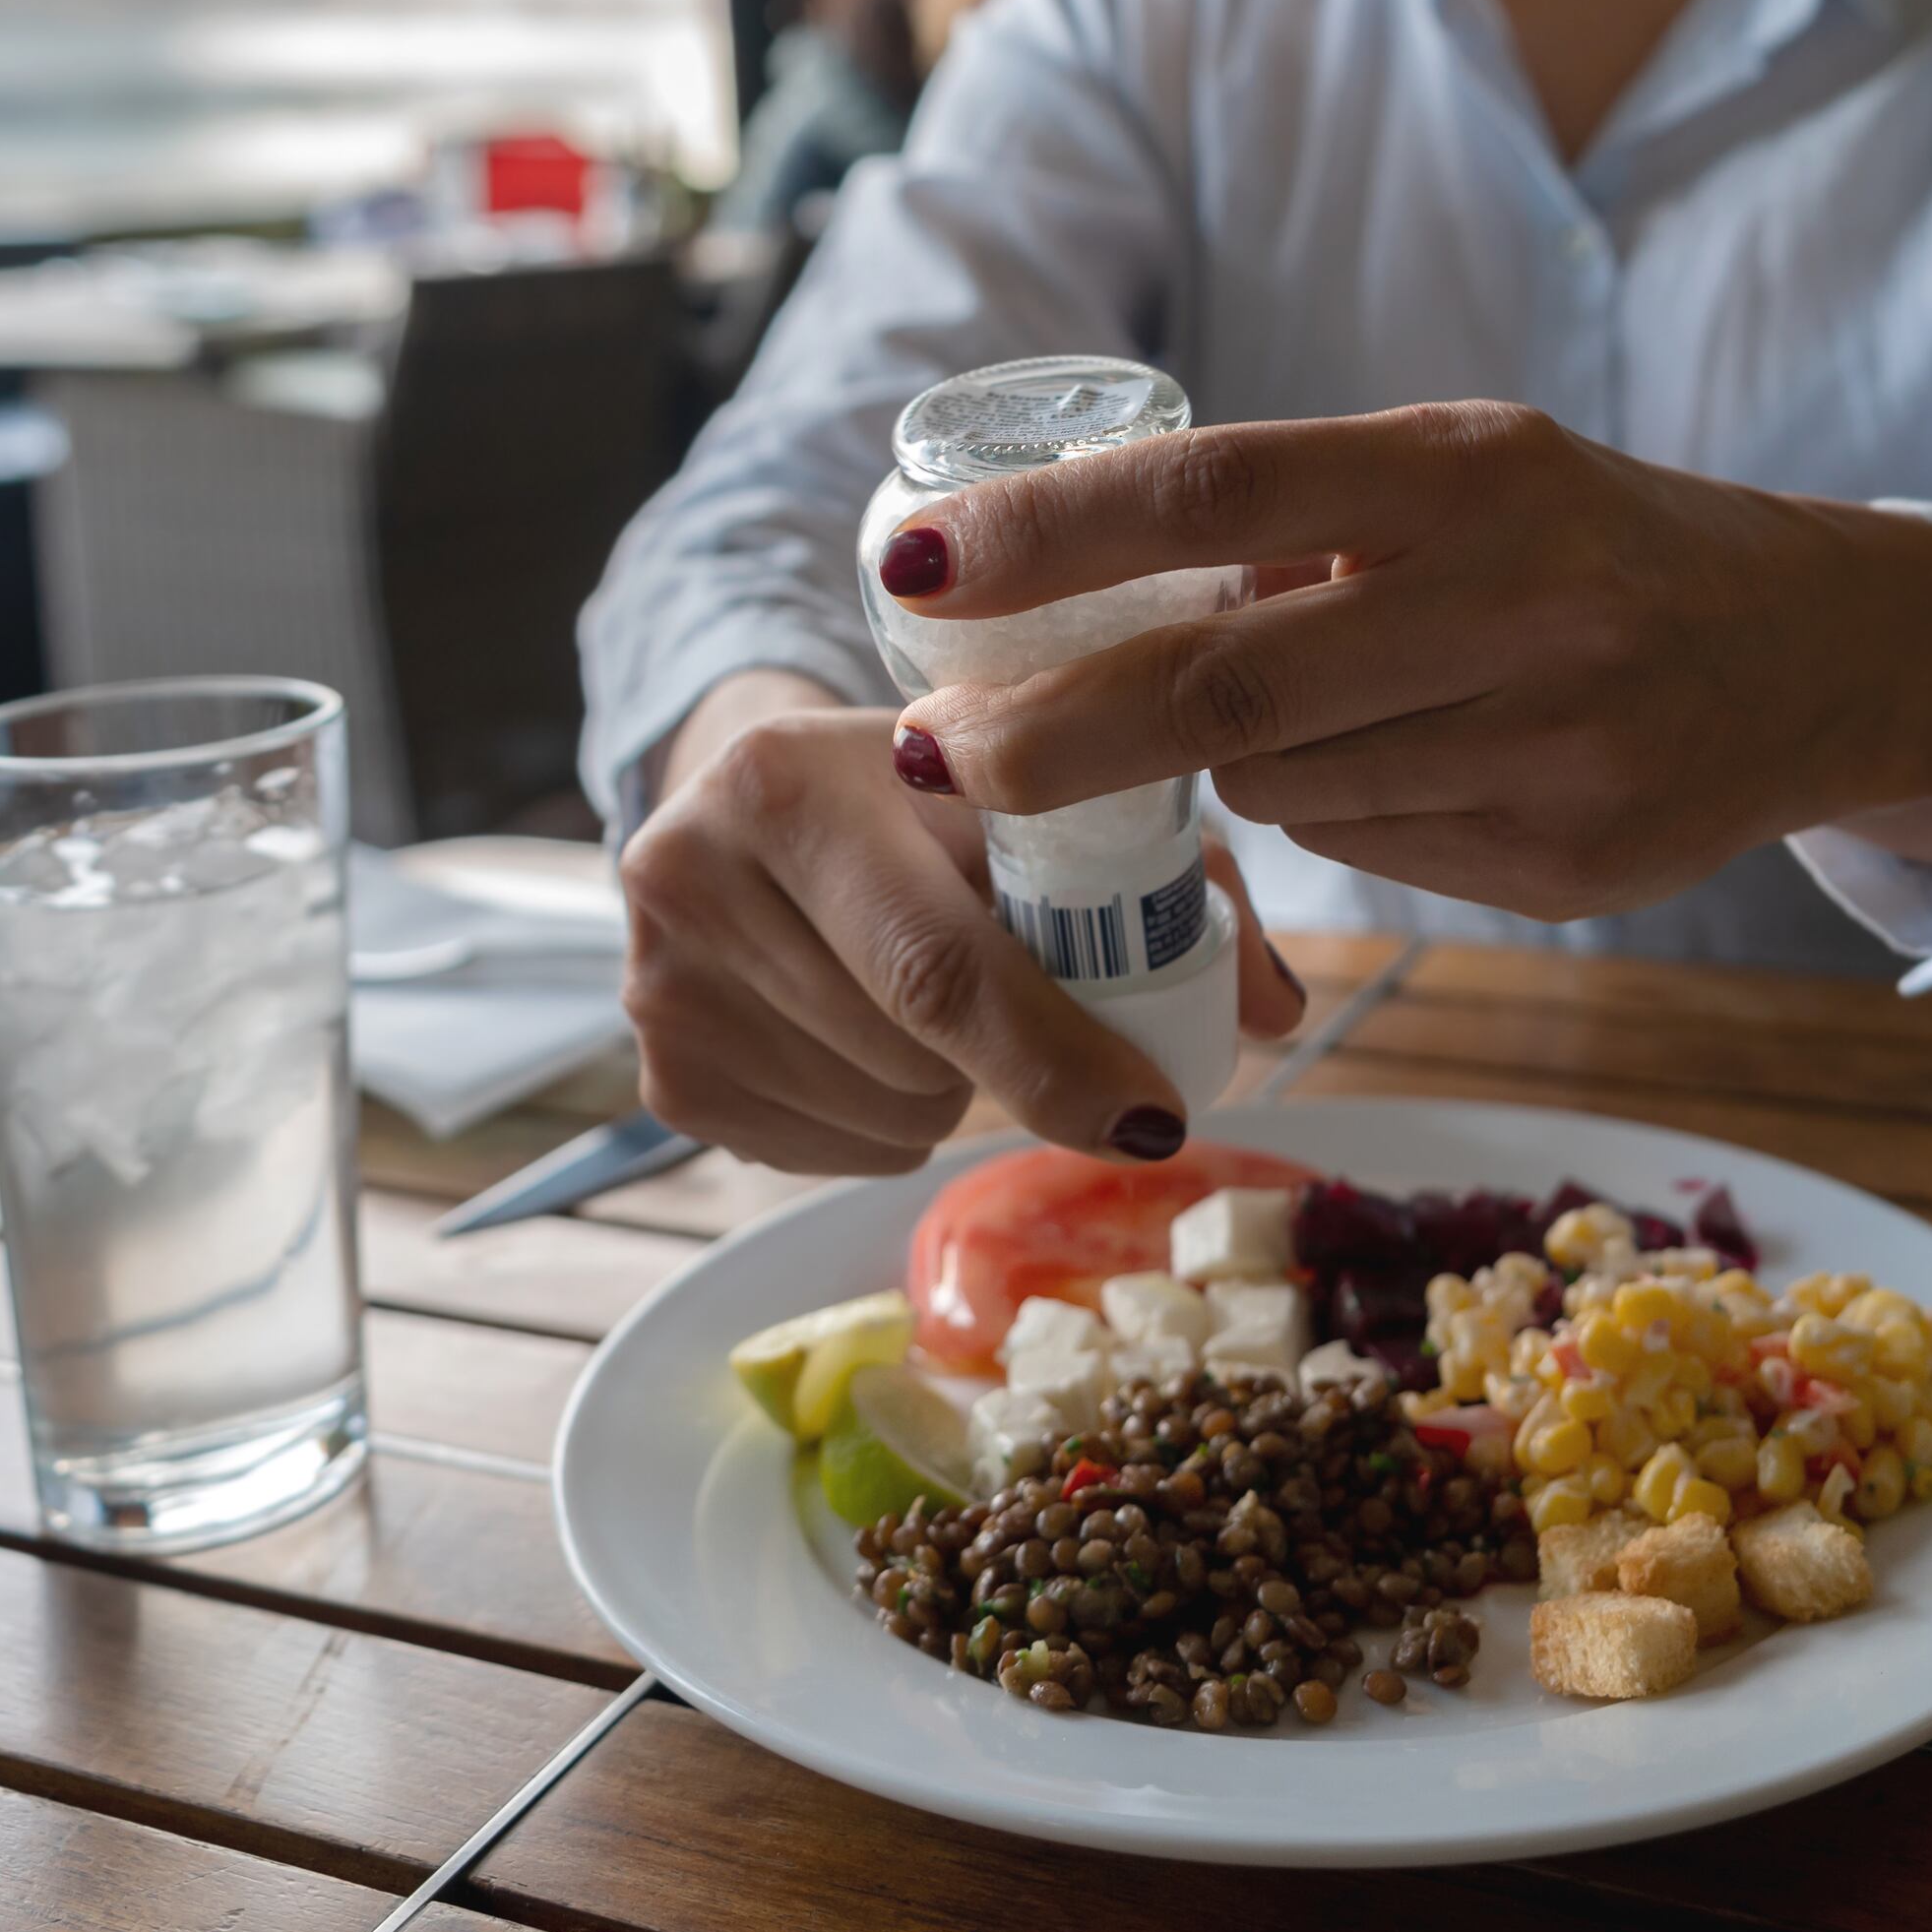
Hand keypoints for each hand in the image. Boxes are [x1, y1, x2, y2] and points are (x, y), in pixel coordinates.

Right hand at [614, 668, 1310, 1171]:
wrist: (756, 787)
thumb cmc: (934, 794)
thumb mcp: (1036, 796)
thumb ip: (1171, 886)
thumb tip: (1274, 1013)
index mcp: (789, 776)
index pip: (937, 961)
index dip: (1058, 1054)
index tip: (1153, 1116)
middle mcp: (691, 870)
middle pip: (915, 1053)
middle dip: (1010, 1060)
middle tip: (1034, 1003)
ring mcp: (657, 983)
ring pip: (881, 1115)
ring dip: (948, 1087)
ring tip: (925, 990)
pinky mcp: (660, 1075)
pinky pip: (831, 1154)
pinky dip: (885, 1120)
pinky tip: (868, 1029)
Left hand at [875, 401, 1931, 920]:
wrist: (1816, 651)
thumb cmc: (1583, 543)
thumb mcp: (1464, 475)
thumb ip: (1299, 521)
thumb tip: (1071, 584)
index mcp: (1467, 471)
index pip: (1218, 488)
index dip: (1053, 536)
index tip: (913, 566)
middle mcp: (1517, 600)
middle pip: (1225, 685)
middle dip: (1051, 735)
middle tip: (930, 759)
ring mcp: (1553, 743)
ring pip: (1288, 787)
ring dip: (1222, 772)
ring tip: (1274, 722)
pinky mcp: (1570, 861)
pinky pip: (1373, 852)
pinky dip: (1334, 814)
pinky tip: (1401, 769)